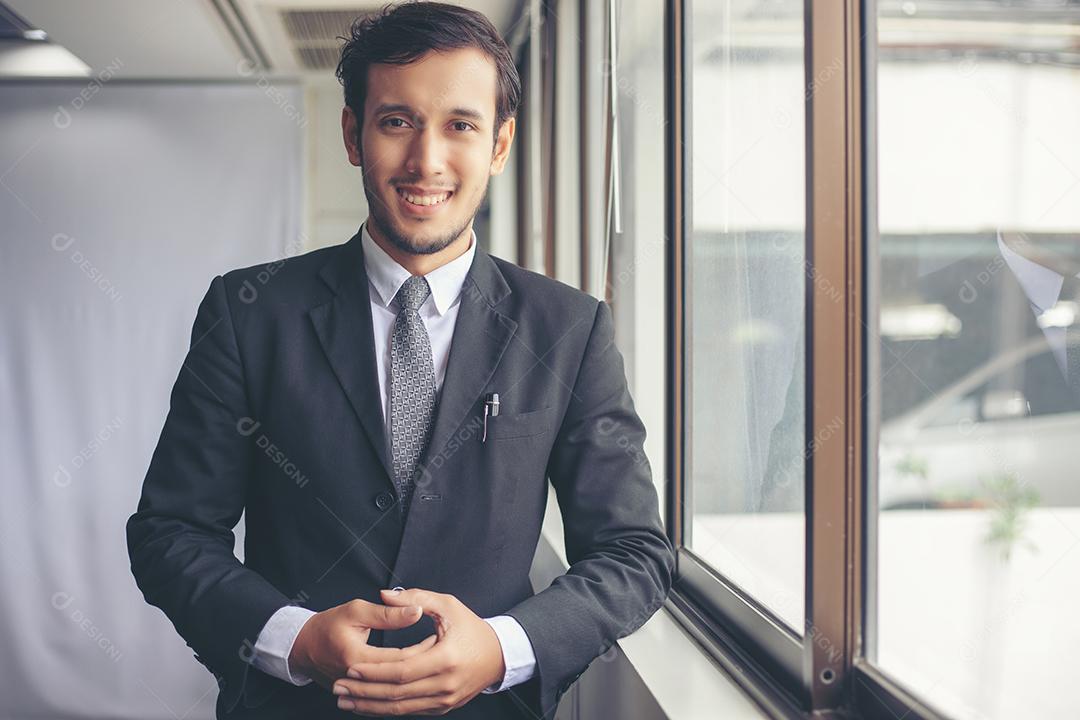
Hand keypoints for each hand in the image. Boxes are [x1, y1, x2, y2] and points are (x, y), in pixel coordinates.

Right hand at [288, 598, 435, 689]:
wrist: (304, 648)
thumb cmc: (329, 625)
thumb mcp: (356, 610)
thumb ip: (387, 613)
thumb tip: (416, 611)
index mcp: (356, 657)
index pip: (399, 658)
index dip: (422, 648)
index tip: (439, 635)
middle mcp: (357, 679)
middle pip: (400, 678)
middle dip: (424, 664)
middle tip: (442, 649)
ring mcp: (356, 692)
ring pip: (394, 694)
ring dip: (416, 680)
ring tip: (434, 665)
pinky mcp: (357, 697)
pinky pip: (384, 700)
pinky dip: (402, 692)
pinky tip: (417, 683)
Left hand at [332, 588, 506, 715]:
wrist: (498, 655)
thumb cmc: (471, 627)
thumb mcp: (447, 605)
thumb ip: (415, 598)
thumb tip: (384, 594)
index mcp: (446, 658)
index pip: (401, 670)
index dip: (374, 672)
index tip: (350, 668)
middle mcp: (445, 684)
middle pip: (396, 693)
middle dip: (364, 692)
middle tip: (338, 689)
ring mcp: (445, 700)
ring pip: (400, 707)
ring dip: (370, 706)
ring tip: (345, 701)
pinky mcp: (442, 707)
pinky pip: (409, 711)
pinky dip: (387, 709)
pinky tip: (368, 705)